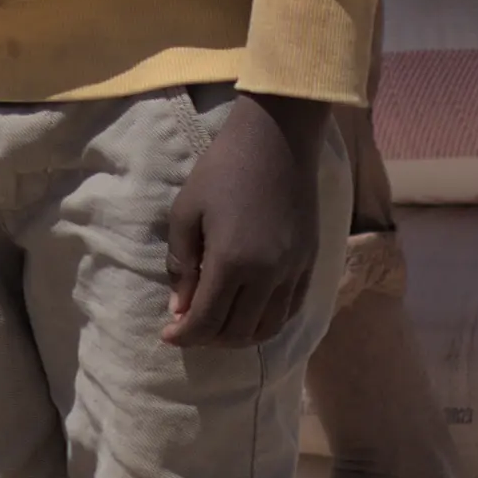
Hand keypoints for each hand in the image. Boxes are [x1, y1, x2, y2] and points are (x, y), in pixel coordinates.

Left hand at [165, 94, 325, 349]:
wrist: (277, 140)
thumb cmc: (222, 169)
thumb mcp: (185, 212)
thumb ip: (181, 264)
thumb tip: (180, 307)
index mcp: (233, 263)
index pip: (207, 320)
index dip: (184, 335)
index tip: (167, 335)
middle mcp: (268, 275)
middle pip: (238, 332)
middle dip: (209, 338)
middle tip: (189, 328)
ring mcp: (294, 271)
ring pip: (268, 327)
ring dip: (239, 336)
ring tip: (217, 325)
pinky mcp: (310, 262)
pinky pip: (290, 309)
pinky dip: (267, 322)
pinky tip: (249, 314)